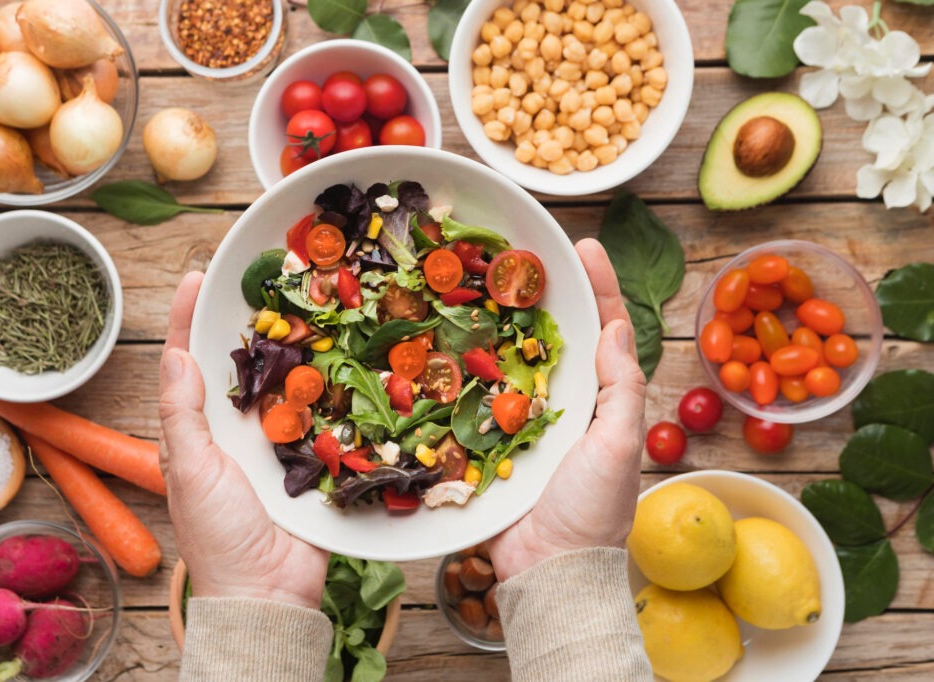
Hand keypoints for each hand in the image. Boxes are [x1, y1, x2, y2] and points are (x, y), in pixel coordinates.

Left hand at [159, 272, 329, 608]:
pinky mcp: (314, 456)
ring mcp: (278, 440)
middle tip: (267, 277)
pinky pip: (323, 413)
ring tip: (310, 302)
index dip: (187, 320)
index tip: (196, 278)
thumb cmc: (217, 534)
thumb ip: (182, 414)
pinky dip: (333, 385)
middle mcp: (237, 428)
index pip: (188, 362)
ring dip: (297, 346)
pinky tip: (345, 353)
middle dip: (251, 321)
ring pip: (286, 381)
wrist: (268, 590)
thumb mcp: (189, 470)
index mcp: (199, 429)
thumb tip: (175, 354)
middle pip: (242, 363)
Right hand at [489, 238, 646, 580]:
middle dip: (538, 293)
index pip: (604, 331)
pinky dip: (459, 368)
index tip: (584, 246)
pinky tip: (441, 339)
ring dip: (493, 322)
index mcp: (599, 401)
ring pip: (507, 358)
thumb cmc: (591, 512)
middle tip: (516, 251)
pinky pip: (471, 396)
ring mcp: (520, 420)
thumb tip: (615, 329)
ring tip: (475, 280)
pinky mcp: (486, 441)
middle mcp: (561, 403)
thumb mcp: (616, 447)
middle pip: (552, 335)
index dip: (598, 286)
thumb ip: (620, 390)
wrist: (546, 570)